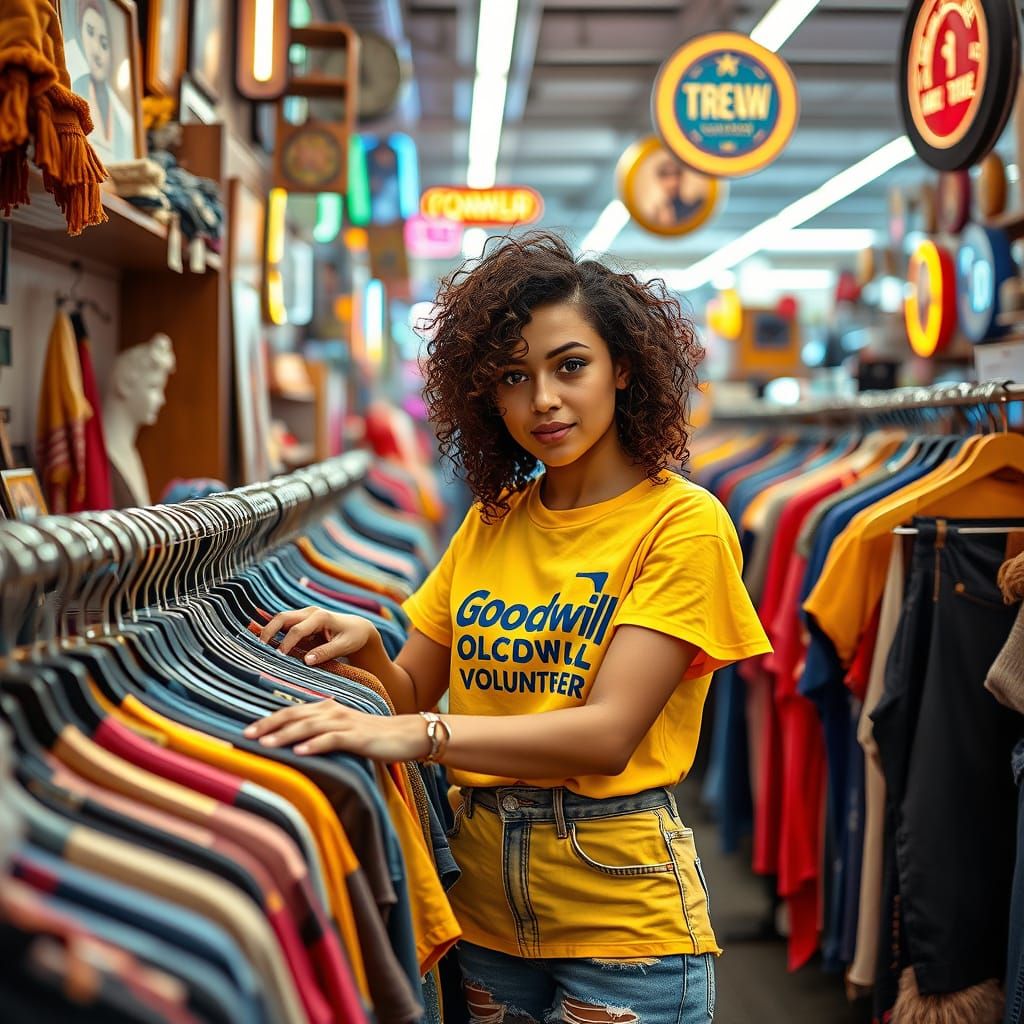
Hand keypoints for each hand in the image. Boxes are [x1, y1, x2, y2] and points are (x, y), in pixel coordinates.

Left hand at [244, 699, 431, 761]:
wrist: (405, 735)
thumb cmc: (371, 736)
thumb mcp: (342, 731)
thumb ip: (319, 731)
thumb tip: (293, 743)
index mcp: (327, 708)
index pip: (292, 711)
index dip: (269, 719)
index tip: (247, 731)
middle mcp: (333, 711)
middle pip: (295, 715)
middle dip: (269, 725)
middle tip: (246, 735)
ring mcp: (345, 723)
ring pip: (310, 726)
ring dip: (286, 735)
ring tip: (267, 744)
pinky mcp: (358, 737)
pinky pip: (333, 740)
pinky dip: (315, 745)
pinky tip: (301, 752)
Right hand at [258, 607, 375, 664]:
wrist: (357, 628)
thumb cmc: (353, 637)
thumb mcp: (343, 646)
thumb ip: (326, 653)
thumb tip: (306, 661)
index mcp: (321, 617)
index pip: (298, 630)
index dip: (286, 644)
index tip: (279, 658)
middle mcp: (310, 612)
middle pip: (283, 617)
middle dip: (268, 631)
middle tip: (258, 648)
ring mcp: (305, 615)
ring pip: (281, 619)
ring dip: (269, 631)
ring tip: (258, 648)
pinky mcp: (301, 621)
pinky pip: (284, 625)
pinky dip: (274, 632)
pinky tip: (265, 644)